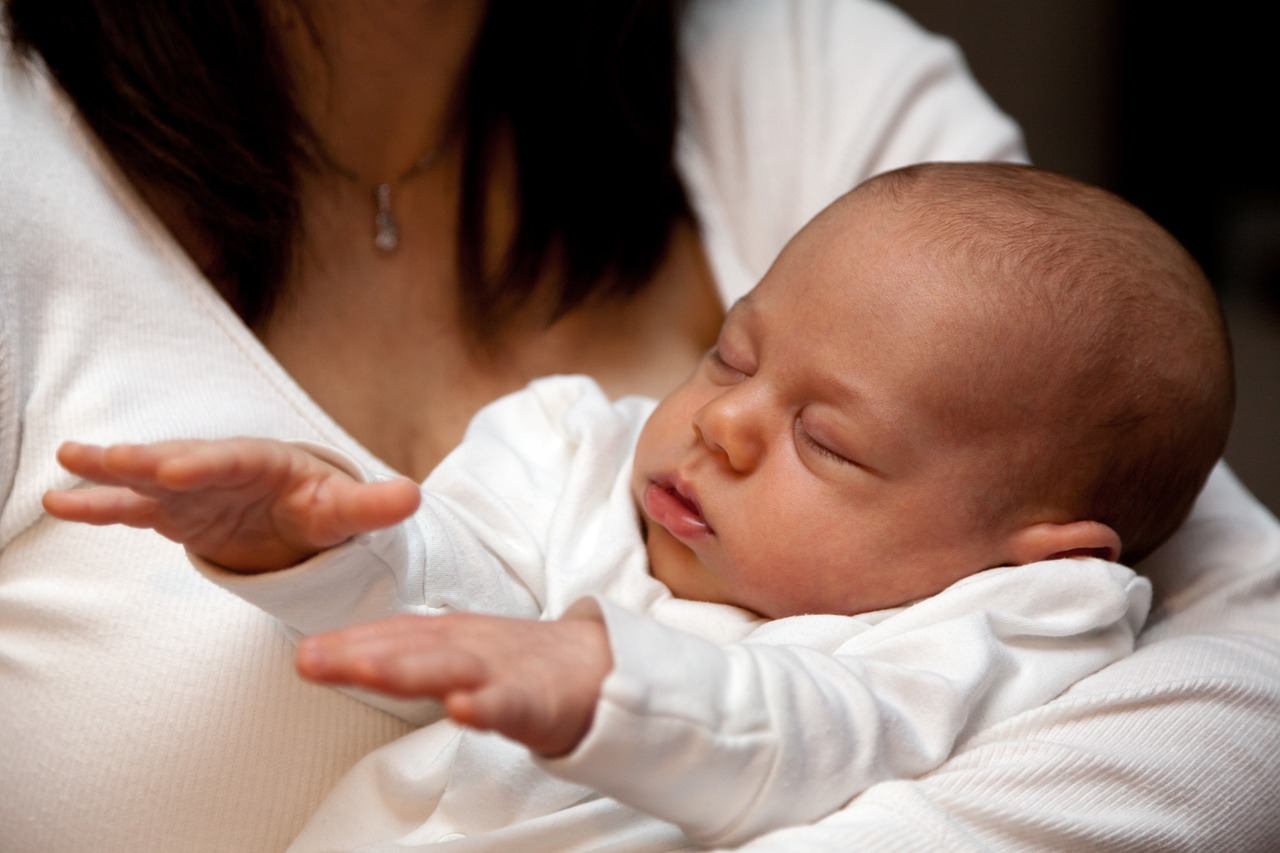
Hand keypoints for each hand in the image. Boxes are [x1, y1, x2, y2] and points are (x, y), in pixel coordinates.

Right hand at [43, 438, 420, 571]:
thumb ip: (374, 508)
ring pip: (146, 479)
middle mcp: (219, 468)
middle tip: (111, 459)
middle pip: (180, 460)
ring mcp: (190, 490)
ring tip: (68, 465)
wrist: (294, 515)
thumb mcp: (346, 512)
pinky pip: (130, 508)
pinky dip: (99, 504)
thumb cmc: (319, 508)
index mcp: (264, 463)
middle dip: (146, 460)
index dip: (207, 464)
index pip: (235, 460)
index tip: (179, 468)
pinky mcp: (171, 511)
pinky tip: (59, 501)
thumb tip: (414, 497)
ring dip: (110, 473)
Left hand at [296, 613, 612, 756]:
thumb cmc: (520, 666)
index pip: (394, 636)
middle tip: (312, 658)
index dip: (348, 643)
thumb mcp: (458, 654)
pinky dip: (485, 706)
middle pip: (410, 648)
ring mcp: (502, 672)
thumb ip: (408, 655)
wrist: (600, 669)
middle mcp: (470, 648)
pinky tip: (461, 709)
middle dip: (360, 653)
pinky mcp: (535, 701)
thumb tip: (343, 657)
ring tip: (366, 670)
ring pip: (451, 669)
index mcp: (450, 638)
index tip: (306, 655)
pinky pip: (507, 705)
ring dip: (408, 668)